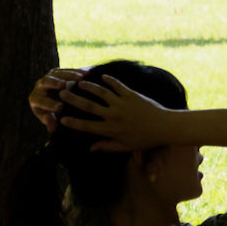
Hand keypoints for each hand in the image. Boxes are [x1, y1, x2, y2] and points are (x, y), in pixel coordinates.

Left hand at [29, 66, 85, 130]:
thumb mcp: (51, 118)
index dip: (50, 104)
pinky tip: (86, 73)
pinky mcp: (57, 72)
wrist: (55, 101)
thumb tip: (52, 129)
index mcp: (35, 99)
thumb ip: (51, 122)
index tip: (60, 107)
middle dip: (54, 83)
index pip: (41, 101)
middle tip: (64, 85)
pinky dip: (76, 71)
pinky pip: (66, 69)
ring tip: (81, 78)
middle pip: (45, 82)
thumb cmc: (52, 113)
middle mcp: (39, 86)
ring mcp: (48, 77)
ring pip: (57, 73)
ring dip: (69, 75)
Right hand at [56, 74, 178, 153]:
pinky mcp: (132, 94)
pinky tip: (102, 76)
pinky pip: (118, 85)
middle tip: (62, 93)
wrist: (165, 126)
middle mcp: (114, 115)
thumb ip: (107, 147)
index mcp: (111, 130)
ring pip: (101, 92)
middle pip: (89, 106)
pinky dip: (110, 80)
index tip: (61, 119)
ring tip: (78, 82)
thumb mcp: (125, 147)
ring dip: (89, 87)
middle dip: (74, 99)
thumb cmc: (145, 139)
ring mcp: (123, 103)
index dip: (73, 123)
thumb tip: (90, 149)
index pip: (87, 126)